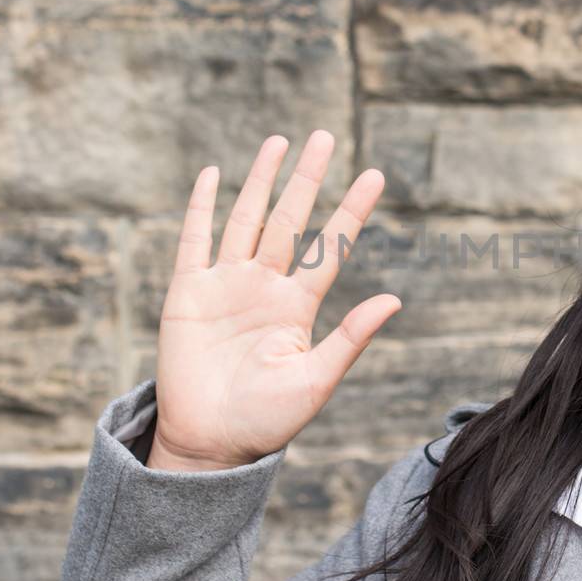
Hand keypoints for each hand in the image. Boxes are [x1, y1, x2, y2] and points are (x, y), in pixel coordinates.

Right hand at [149, 129, 400, 471]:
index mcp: (297, 306)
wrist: (210, 444)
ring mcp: (225, 286)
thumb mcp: (316, 380)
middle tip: (325, 136)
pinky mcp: (187, 293)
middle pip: (289, 219)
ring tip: (280, 141)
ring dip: (261, 180)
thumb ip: (351, 337)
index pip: (329, 247)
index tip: (374, 175)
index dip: (351, 211)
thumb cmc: (266, 421)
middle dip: (306, 179)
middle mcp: (263, 287)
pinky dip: (202, 206)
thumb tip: (395, 299)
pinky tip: (215, 174)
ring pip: (246, 219)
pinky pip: (195, 240)